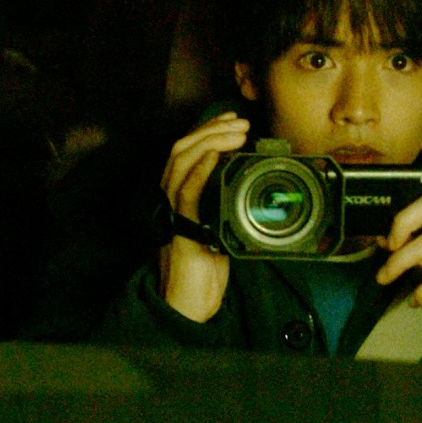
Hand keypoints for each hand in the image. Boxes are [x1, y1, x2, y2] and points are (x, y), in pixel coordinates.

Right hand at [158, 112, 248, 321]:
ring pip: (181, 162)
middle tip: (240, 123)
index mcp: (181, 197)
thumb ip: (226, 208)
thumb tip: (250, 189)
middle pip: (183, 149)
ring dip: (209, 141)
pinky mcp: (181, 228)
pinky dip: (200, 170)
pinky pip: (186, 192)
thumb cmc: (202, 269)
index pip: (188, 152)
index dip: (208, 130)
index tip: (233, 120)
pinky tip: (214, 156)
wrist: (188, 301)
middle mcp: (172, 198)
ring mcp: (174, 211)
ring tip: (235, 133)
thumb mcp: (219, 230)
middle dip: (212, 129)